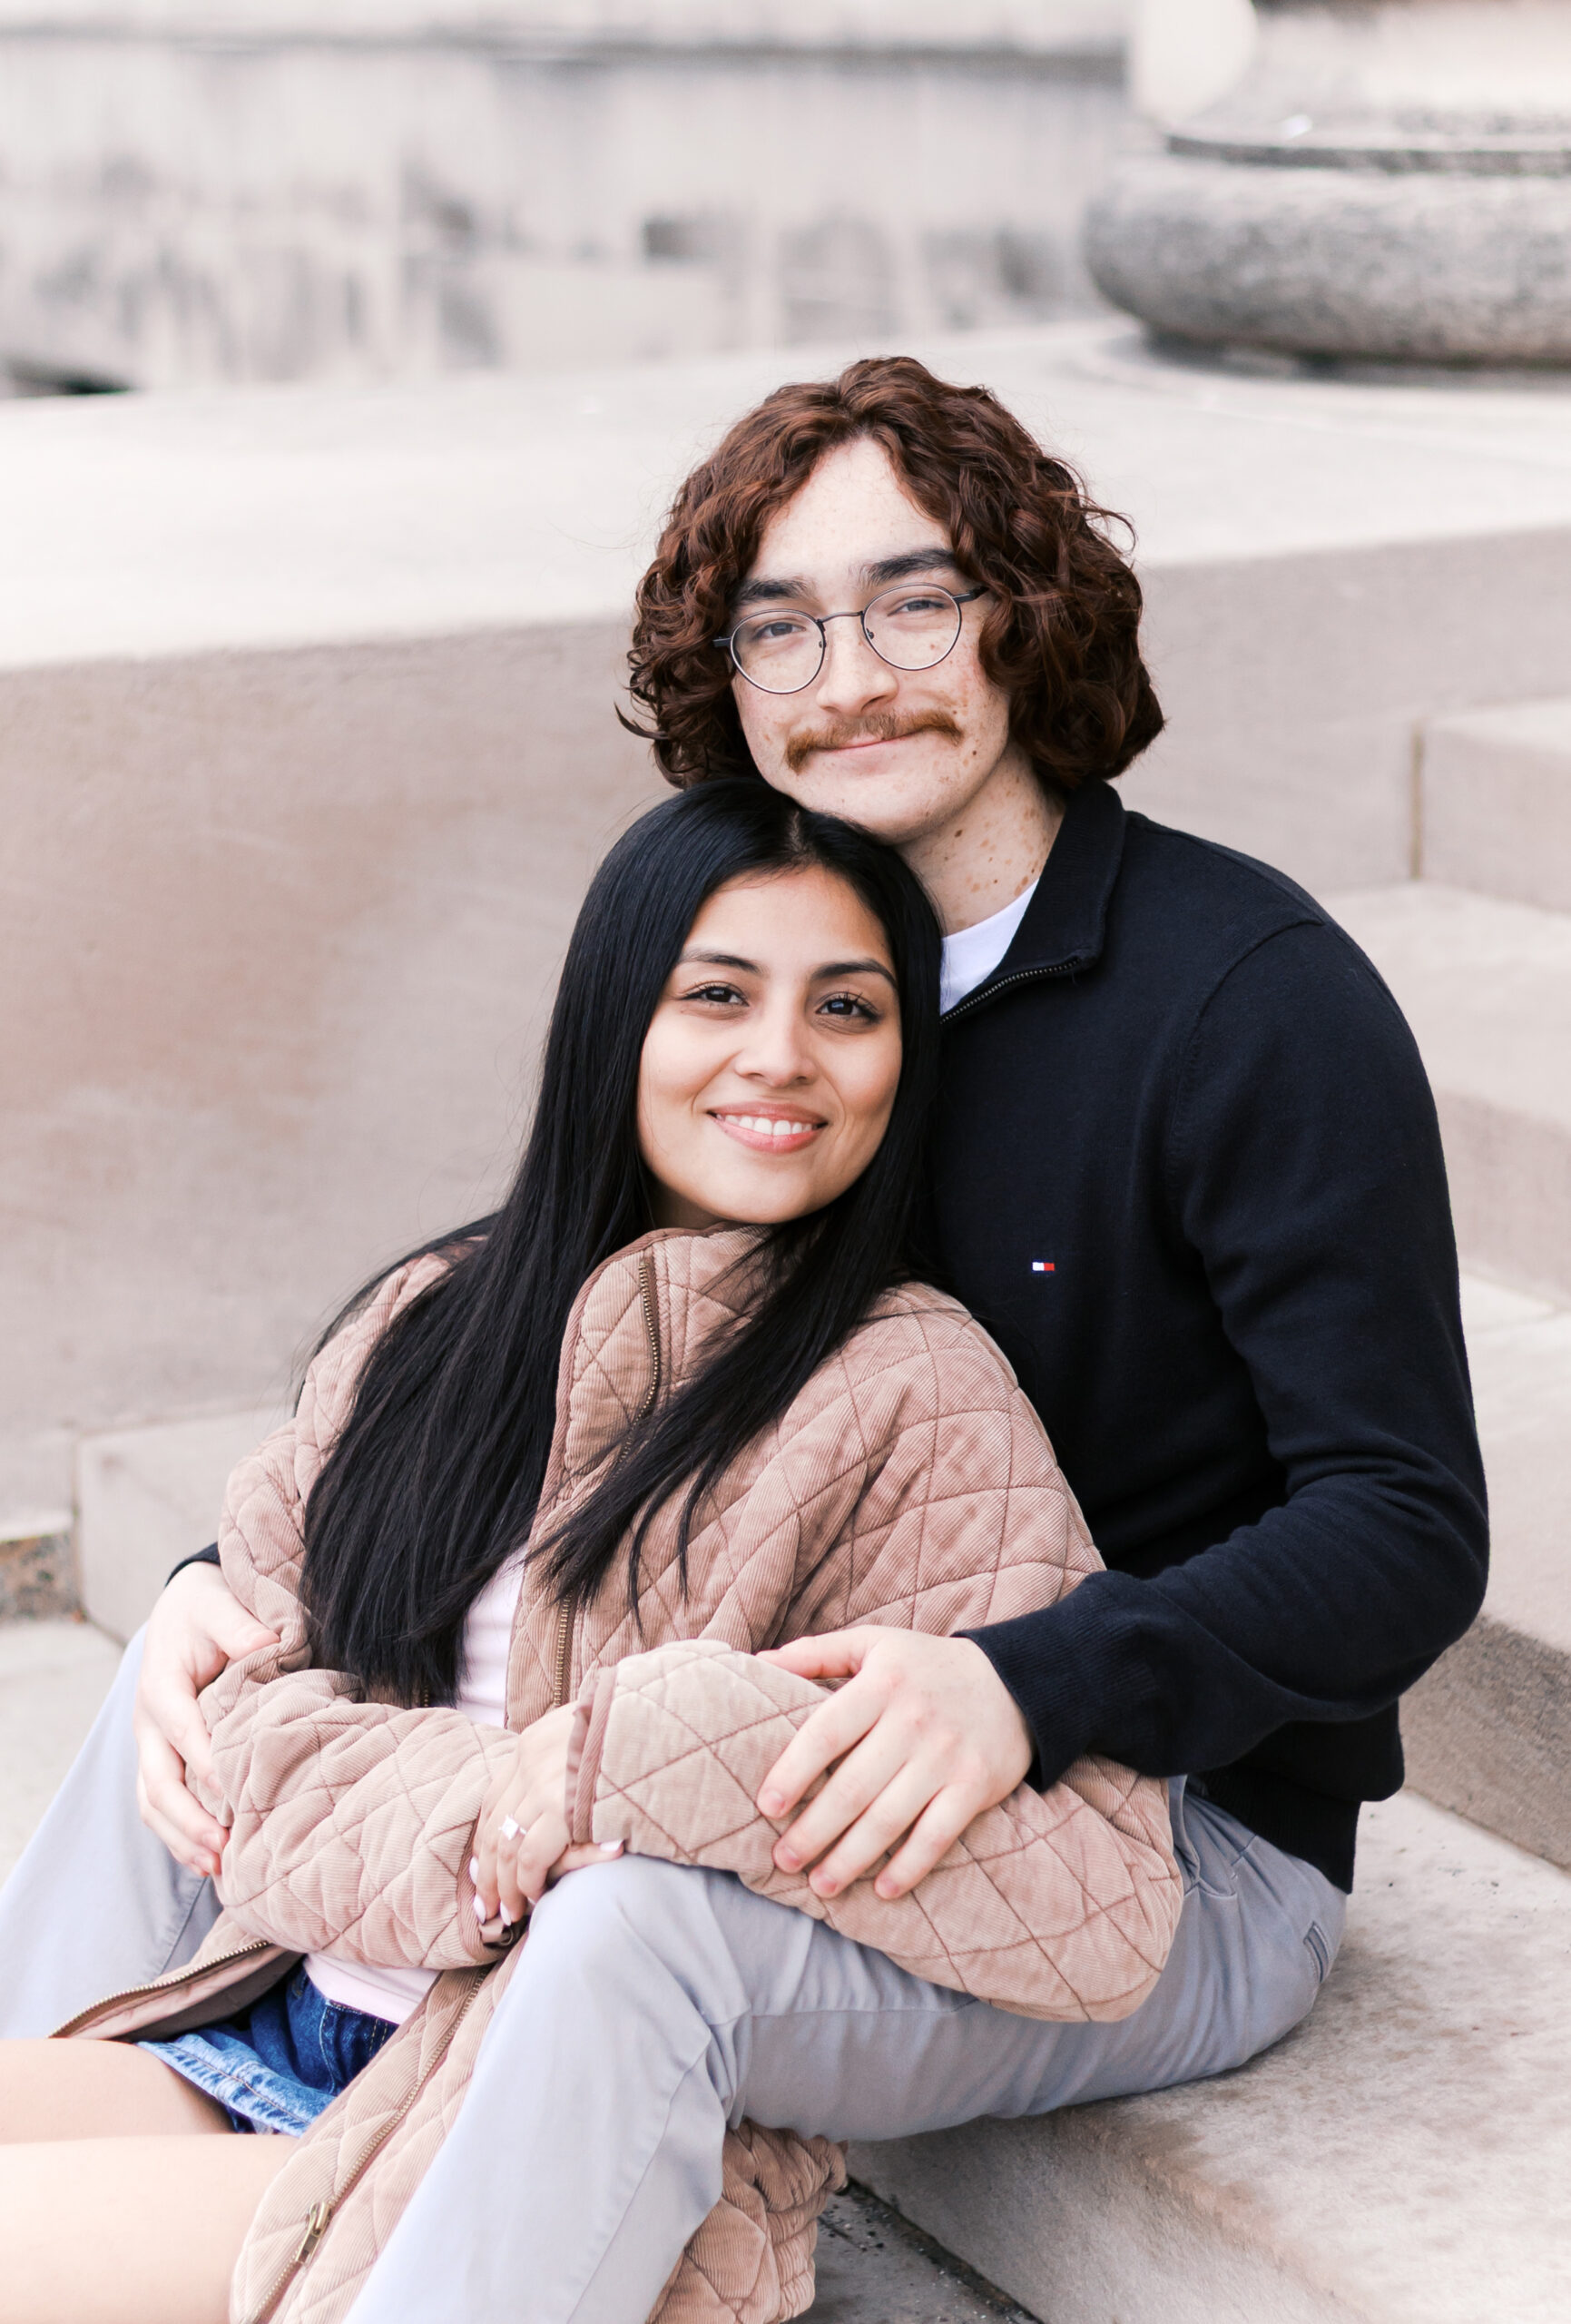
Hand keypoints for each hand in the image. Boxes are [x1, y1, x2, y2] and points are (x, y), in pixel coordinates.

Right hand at [134, 1562, 279, 1878]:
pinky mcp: (160, 1757)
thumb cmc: (207, 1607)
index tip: (236, 1792)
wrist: (183, 1607)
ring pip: (153, 1801)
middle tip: (223, 1847)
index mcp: (161, 1685)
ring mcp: (150, 1744)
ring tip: (216, 1868)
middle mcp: (148, 1721)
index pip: (183, 1730)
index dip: (206, 1763)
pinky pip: (159, 1803)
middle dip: (188, 1819)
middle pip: (158, 1781)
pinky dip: (179, 1834)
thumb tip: (269, 1646)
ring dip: (181, 1837)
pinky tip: (208, 1861)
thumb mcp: (219, 1604)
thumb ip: (239, 1626)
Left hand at [473, 1706, 621, 1927]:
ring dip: (504, 1886)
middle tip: (488, 1904)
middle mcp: (531, 1759)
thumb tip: (565, 1784)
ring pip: (506, 1847)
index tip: (483, 1865)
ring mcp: (543, 1783)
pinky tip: (536, 1897)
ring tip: (509, 1912)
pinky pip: (530, 1857)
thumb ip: (571, 1758)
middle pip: (494, 1826)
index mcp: (534, 1740)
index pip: (494, 1797)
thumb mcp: (592, 1734)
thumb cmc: (634, 1730)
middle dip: (488, 1871)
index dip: (487, 1836)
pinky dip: (528, 1883)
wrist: (661, 1720)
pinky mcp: (561, 1807)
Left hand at [755, 1629, 1033, 1901]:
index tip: (766, 1807)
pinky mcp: (974, 1786)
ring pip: (889, 1819)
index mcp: (881, 1684)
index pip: (826, 1733)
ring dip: (850, 1859)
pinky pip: (937, 1835)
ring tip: (820, 1885)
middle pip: (853, 1787)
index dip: (792, 1772)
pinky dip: (909, 1867)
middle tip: (782, 1859)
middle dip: (813, 1830)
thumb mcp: (873, 1644)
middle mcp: (913, 1721)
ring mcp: (946, 1756)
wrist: (1015, 1683)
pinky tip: (882, 1890)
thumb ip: (815, 1653)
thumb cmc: (925, 1667)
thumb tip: (757, 1662)